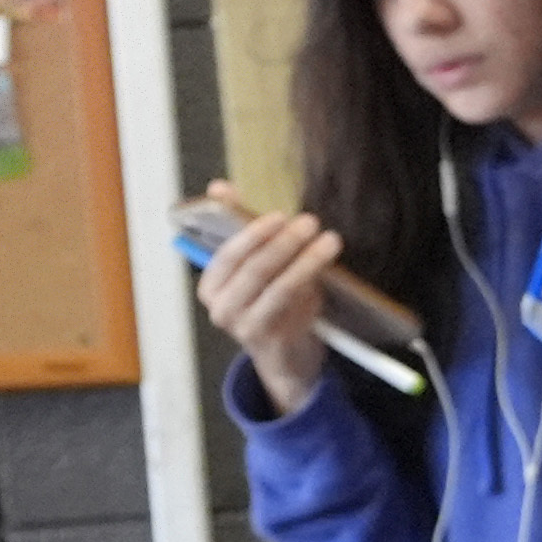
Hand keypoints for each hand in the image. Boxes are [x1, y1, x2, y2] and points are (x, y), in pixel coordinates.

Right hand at [190, 184, 340, 416]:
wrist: (284, 355)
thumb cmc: (270, 301)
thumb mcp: (257, 265)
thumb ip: (240, 227)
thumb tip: (219, 186)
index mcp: (211, 286)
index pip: (227, 255)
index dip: (252, 233)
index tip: (279, 215)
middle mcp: (220, 308)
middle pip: (253, 269)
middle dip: (285, 242)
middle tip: (311, 222)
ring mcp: (244, 327)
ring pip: (277, 286)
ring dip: (306, 260)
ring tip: (330, 240)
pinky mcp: (271, 339)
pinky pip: (294, 305)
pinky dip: (310, 282)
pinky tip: (326, 265)